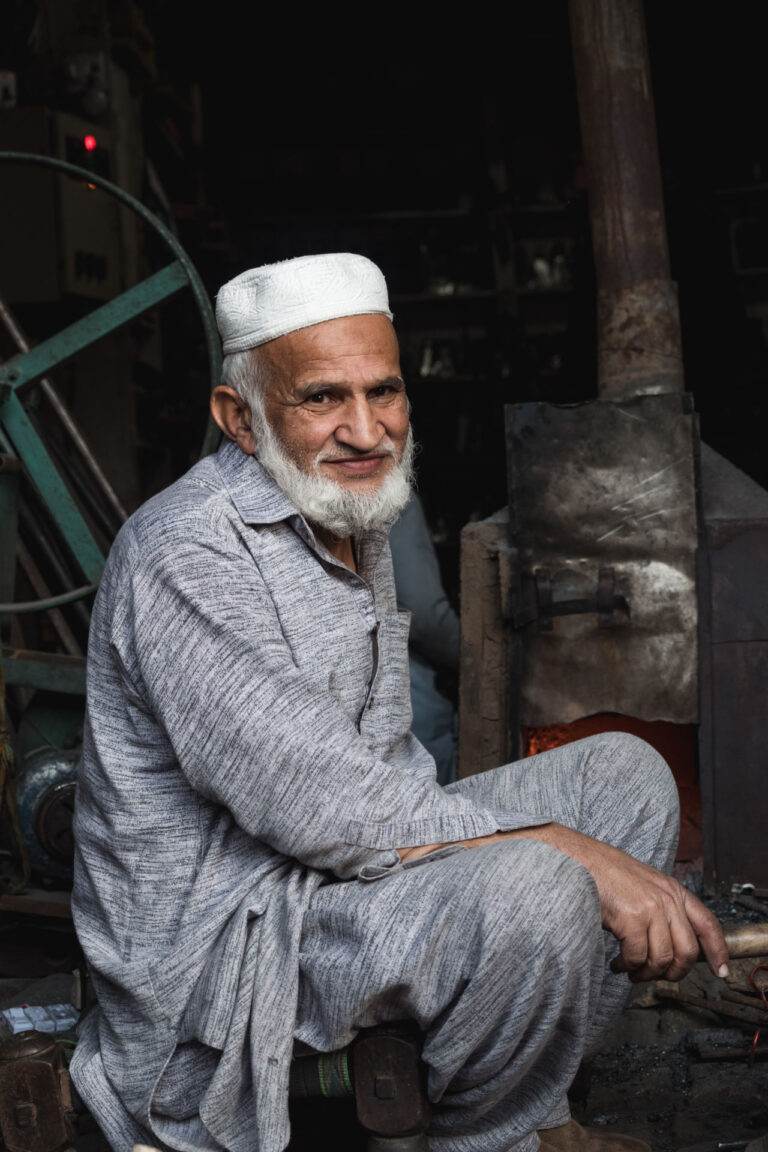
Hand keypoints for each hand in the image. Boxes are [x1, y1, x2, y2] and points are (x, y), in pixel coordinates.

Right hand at [509, 823, 728, 982]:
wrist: (579, 860)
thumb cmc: (606, 873)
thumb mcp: (645, 884)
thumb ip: (662, 907)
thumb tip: (672, 944)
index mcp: (674, 890)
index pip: (708, 924)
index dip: (718, 951)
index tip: (720, 971)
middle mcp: (667, 899)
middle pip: (687, 951)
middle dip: (674, 973)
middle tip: (656, 976)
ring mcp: (650, 908)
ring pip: (662, 959)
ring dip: (646, 973)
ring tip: (631, 970)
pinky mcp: (631, 918)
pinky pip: (637, 957)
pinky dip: (627, 967)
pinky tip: (618, 963)